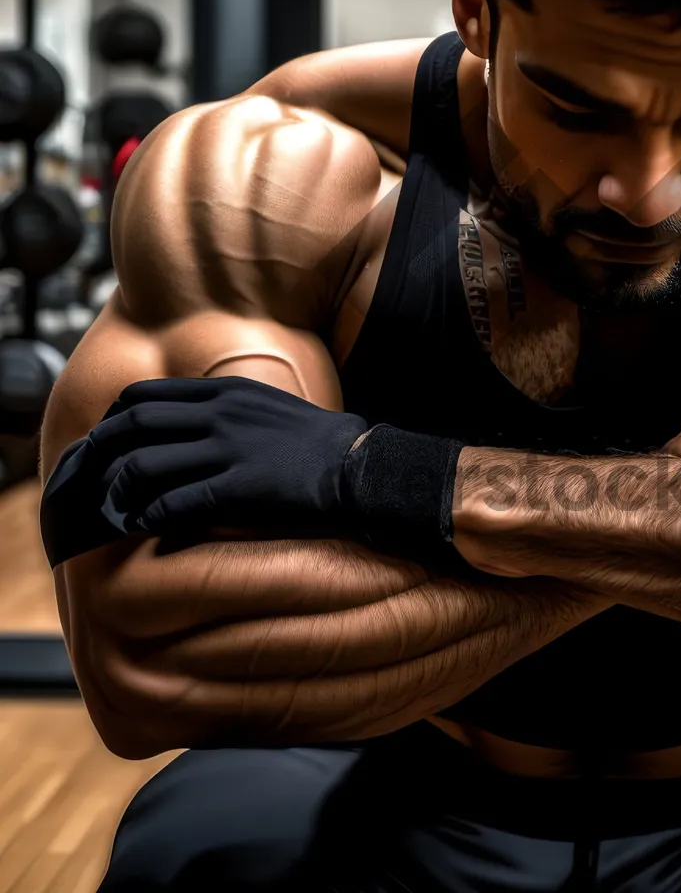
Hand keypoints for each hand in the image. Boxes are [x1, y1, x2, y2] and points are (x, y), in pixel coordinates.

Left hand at [89, 377, 368, 536]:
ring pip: (146, 464)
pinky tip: (144, 526)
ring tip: (111, 508)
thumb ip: (225, 410)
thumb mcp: (265, 407)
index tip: (102, 441)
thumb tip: (187, 429)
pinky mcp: (240, 486)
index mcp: (225, 391)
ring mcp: (229, 448)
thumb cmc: (316, 442)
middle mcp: (220, 414)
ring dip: (118, 489)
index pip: (144, 395)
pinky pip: (177, 501)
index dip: (111, 419)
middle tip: (86, 477)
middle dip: (99, 452)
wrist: (358, 463)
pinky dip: (151, 515)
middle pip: (134, 424)